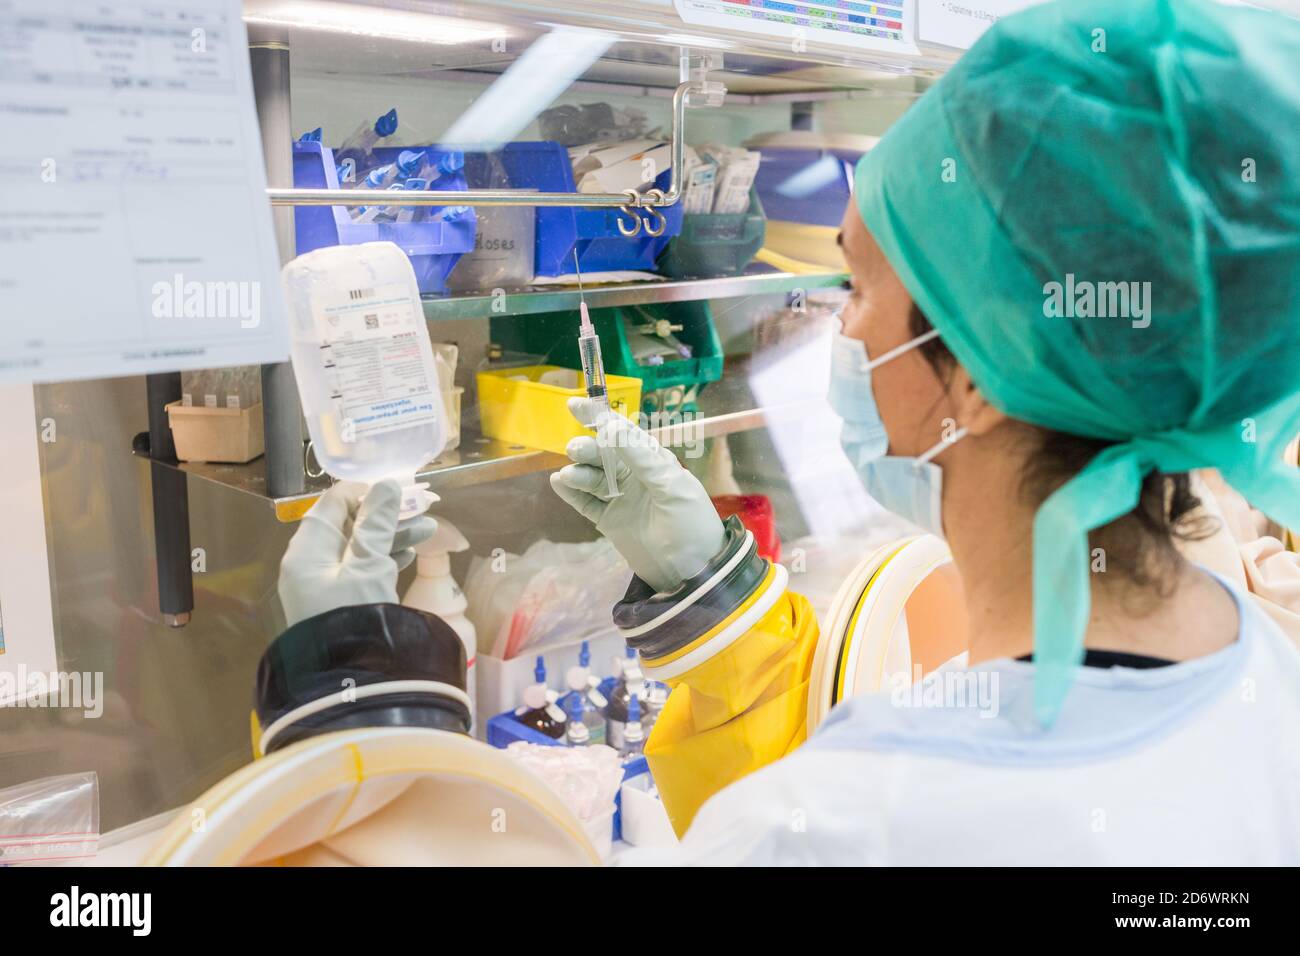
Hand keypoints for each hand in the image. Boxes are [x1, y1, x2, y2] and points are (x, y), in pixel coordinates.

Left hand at [278, 479, 436, 626]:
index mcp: (307, 550)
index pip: (333, 504)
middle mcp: (311, 565)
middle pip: (349, 525)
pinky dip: (385, 559)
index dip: (366, 491)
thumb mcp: (369, 566)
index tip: (399, 489)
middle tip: (421, 507)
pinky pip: (362, 571)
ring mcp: (325, 586)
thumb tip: (387, 485)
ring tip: (427, 529)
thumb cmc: (354, 617)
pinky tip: (411, 554)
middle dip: (386, 514)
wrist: (350, 683)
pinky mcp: (340, 604)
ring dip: (391, 536)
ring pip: (359, 548)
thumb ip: (378, 523)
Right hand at [550, 397, 725, 592]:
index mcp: (654, 462)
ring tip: (568, 475)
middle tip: (575, 449)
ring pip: (592, 477)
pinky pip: (586, 502)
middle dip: (588, 449)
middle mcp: (635, 476)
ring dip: (578, 472)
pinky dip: (572, 493)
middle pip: (603, 454)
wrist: (693, 573)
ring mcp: (621, 498)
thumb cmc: (692, 525)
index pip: (624, 433)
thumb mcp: (671, 487)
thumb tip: (611, 426)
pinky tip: (559, 483)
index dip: (600, 417)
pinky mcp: (610, 520)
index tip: (576, 405)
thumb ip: (641, 458)